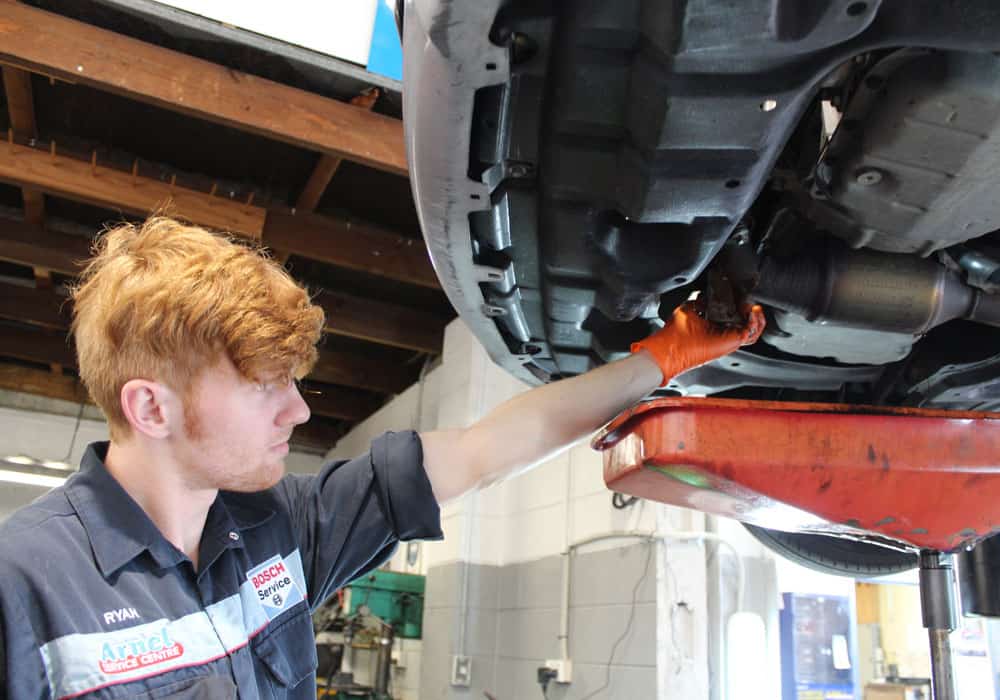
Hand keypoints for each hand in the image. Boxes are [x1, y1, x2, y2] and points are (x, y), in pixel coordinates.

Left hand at [631, 302, 765, 385]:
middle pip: (748, 322)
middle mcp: (724, 334)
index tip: (740, 293)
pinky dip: (756, 322)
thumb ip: (700, 301)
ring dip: (756, 316)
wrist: (670, 348)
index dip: (740, 303)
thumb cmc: (674, 333)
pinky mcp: (732, 342)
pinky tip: (752, 311)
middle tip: (747, 300)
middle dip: (751, 309)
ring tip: (752, 306)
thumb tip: (706, 294)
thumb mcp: (689, 309)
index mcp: (715, 326)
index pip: (735, 315)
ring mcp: (729, 339)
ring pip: (754, 330)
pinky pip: (752, 333)